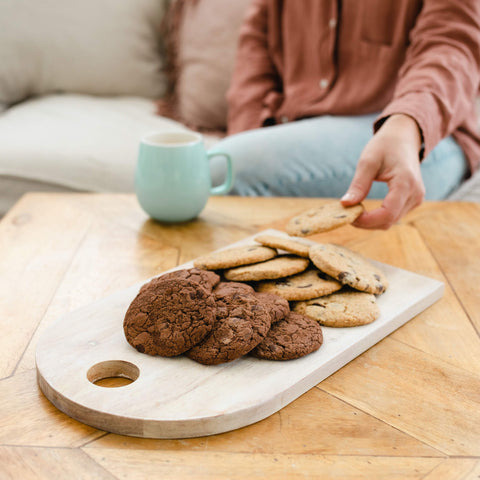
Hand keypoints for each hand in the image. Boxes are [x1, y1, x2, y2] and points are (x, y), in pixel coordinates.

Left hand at [341, 114, 425, 229]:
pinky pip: (394, 216)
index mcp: (406, 182)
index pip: (387, 213)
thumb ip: (358, 185)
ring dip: (370, 221)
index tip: (348, 216)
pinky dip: (377, 217)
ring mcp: (417, 198)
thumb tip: (345, 204)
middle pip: (388, 221)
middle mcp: (416, 194)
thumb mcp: (368, 161)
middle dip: (365, 222)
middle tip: (346, 214)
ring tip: (353, 210)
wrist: (404, 137)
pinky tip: (364, 210)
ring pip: (390, 221)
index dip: (366, 220)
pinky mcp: (413, 200)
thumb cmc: (385, 145)